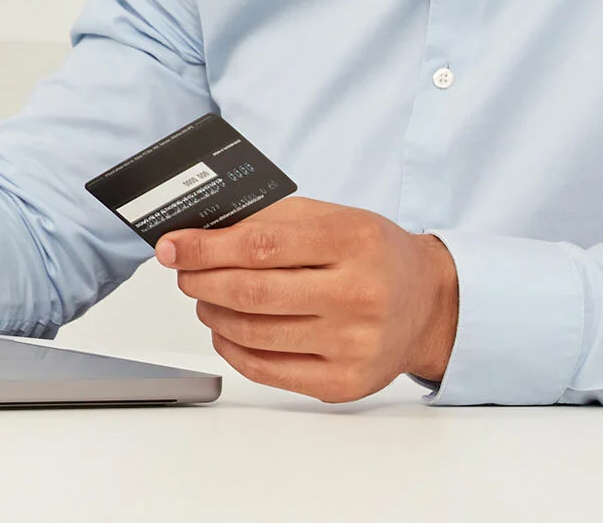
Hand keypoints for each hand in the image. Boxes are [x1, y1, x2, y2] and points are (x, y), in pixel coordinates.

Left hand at [154, 197, 457, 402]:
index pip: (260, 245)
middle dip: (202, 280)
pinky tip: (226, 328)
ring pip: (253, 333)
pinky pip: (265, 369)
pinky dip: (232, 347)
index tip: (173, 247)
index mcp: (354, 242)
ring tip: (206, 297)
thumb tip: (201, 234)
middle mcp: (358, 295)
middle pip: (252, 292)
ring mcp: (352, 345)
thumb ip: (271, 221)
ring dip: (213, 313)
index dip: (205, 247)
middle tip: (184, 272)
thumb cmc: (374, 257)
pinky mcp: (342, 383)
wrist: (429, 306)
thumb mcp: (334, 219)